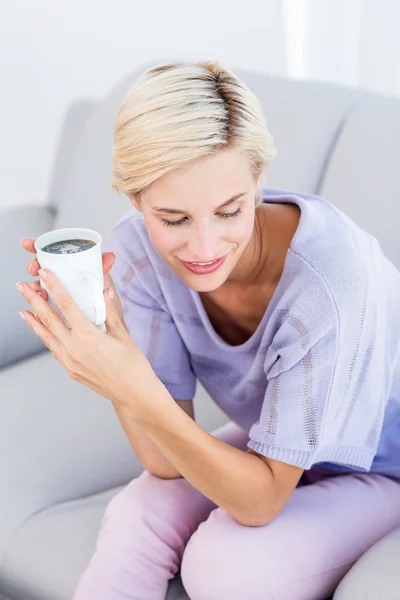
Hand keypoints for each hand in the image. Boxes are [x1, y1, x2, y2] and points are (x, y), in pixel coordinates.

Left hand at [18, 239, 150, 410]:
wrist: (133, 393)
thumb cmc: (133, 366)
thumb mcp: (123, 334)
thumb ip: (110, 311)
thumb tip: (104, 291)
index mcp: (88, 336)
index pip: (65, 305)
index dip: (53, 287)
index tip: (44, 274)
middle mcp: (74, 349)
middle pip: (48, 319)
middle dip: (33, 300)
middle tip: (22, 286)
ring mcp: (70, 361)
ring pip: (46, 336)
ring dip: (33, 321)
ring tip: (23, 309)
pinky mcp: (71, 370)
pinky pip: (54, 349)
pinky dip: (45, 337)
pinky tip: (43, 331)